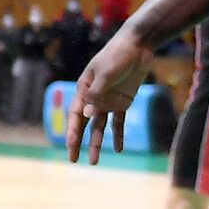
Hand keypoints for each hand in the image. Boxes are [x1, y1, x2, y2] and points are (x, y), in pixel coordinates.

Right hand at [65, 29, 151, 165]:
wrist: (138, 46)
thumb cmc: (117, 56)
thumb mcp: (106, 74)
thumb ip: (96, 94)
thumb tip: (86, 115)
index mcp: (84, 89)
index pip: (75, 114)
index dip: (72, 131)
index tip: (71, 146)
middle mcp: (93, 98)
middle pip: (83, 125)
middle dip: (77, 142)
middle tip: (73, 160)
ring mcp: (108, 101)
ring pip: (99, 127)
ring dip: (96, 143)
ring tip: (94, 162)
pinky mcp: (123, 102)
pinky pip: (118, 123)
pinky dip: (118, 135)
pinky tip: (118, 149)